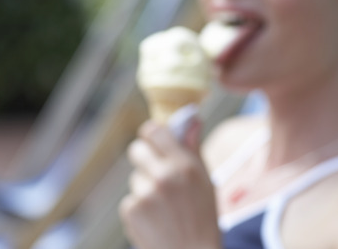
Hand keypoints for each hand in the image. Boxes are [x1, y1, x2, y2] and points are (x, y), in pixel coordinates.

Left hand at [120, 119, 221, 248]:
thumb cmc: (203, 218)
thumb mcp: (206, 180)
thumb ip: (193, 148)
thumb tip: (191, 118)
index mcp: (185, 164)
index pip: (154, 131)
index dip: (152, 134)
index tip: (155, 140)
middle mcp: (164, 175)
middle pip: (137, 149)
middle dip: (144, 157)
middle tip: (156, 171)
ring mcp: (145, 193)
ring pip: (136, 178)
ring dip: (145, 187)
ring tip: (164, 207)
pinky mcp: (132, 210)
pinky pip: (131, 199)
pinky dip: (139, 208)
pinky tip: (155, 219)